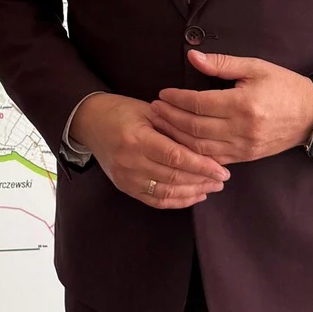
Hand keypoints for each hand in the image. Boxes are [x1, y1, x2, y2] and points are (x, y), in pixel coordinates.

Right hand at [69, 93, 230, 208]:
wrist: (90, 122)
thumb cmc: (121, 111)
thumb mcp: (149, 111)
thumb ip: (175, 128)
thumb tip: (206, 145)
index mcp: (136, 140)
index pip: (176, 158)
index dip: (201, 166)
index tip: (222, 170)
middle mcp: (129, 162)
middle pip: (173, 177)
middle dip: (202, 180)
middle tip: (223, 179)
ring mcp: (125, 178)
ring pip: (167, 192)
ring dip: (193, 192)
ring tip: (212, 187)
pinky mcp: (125, 187)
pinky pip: (156, 200)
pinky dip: (178, 200)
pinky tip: (195, 195)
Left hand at [150, 51, 312, 163]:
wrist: (312, 115)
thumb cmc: (283, 86)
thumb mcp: (255, 67)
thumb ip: (222, 64)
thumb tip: (192, 57)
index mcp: (244, 104)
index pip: (199, 104)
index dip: (177, 99)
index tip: (162, 94)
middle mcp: (242, 129)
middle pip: (194, 127)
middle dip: (170, 118)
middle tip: (154, 109)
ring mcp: (244, 147)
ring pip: (199, 147)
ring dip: (175, 137)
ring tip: (160, 124)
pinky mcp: (245, 157)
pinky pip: (212, 159)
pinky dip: (192, 153)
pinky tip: (178, 144)